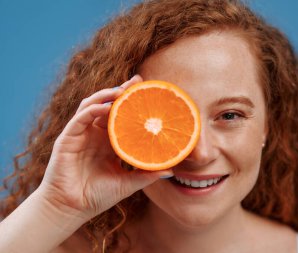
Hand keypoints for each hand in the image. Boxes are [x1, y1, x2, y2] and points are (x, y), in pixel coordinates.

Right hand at [38, 75, 171, 219]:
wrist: (71, 209)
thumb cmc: (98, 196)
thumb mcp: (127, 183)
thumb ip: (146, 175)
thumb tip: (171, 170)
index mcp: (108, 143)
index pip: (121, 117)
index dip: (132, 104)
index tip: (148, 92)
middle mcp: (95, 135)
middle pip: (108, 106)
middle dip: (122, 92)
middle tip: (138, 81)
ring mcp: (82, 134)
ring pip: (93, 105)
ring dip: (107, 95)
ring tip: (123, 90)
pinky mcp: (68, 137)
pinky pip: (81, 117)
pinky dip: (93, 109)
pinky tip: (106, 106)